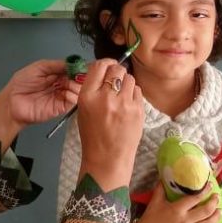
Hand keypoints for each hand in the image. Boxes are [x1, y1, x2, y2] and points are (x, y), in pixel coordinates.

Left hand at [0, 60, 80, 148]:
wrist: (12, 102)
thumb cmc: (22, 83)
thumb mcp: (39, 67)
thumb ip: (56, 64)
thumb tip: (73, 63)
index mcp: (56, 74)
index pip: (73, 70)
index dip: (80, 68)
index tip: (85, 66)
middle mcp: (61, 84)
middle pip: (78, 80)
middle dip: (80, 77)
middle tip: (80, 75)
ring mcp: (61, 96)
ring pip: (78, 91)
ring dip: (77, 86)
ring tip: (70, 84)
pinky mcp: (60, 108)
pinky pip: (72, 102)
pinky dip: (73, 96)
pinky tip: (66, 92)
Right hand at [77, 59, 143, 191]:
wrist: (107, 159)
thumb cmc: (93, 135)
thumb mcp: (83, 110)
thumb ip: (93, 89)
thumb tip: (106, 71)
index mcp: (88, 96)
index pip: (99, 66)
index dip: (105, 64)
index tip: (108, 67)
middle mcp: (106, 97)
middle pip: (117, 69)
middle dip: (117, 72)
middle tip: (116, 82)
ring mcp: (124, 104)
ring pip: (130, 78)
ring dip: (126, 83)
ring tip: (121, 96)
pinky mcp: (138, 111)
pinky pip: (138, 91)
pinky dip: (133, 94)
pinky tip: (128, 105)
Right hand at [137, 187, 219, 222]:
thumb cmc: (150, 219)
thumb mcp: (155, 201)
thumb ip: (161, 188)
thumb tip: (165, 175)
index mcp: (177, 209)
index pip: (195, 198)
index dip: (205, 190)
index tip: (211, 185)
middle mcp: (184, 221)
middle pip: (205, 211)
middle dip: (214, 203)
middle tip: (217, 198)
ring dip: (216, 217)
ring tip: (219, 211)